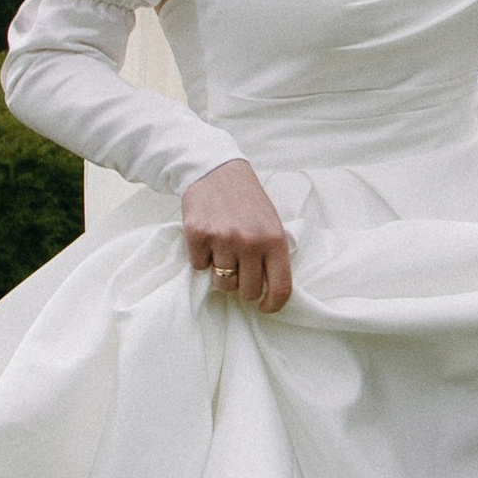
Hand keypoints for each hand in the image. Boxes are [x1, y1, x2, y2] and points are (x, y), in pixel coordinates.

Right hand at [181, 159, 292, 311]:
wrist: (216, 171)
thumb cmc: (247, 201)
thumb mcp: (271, 222)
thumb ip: (272, 253)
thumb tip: (270, 290)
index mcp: (274, 239)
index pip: (280, 288)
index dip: (273, 305)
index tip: (264, 307)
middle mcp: (250, 242)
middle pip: (247, 292)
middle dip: (242, 287)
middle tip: (239, 270)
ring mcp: (223, 239)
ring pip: (222, 283)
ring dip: (221, 273)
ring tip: (222, 252)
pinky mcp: (198, 235)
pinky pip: (199, 267)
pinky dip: (202, 258)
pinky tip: (207, 238)